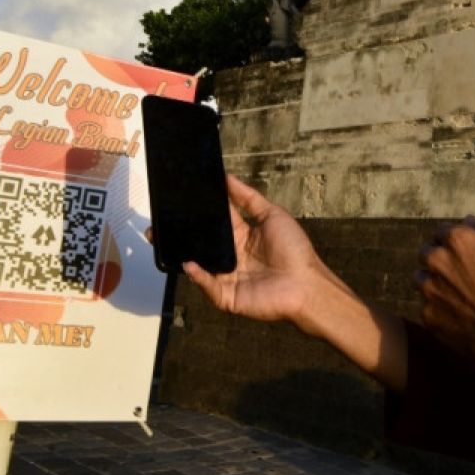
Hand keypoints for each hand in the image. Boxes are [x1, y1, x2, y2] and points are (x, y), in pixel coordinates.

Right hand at [179, 174, 337, 327]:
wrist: (306, 284)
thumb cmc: (295, 251)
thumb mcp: (273, 215)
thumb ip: (248, 198)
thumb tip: (228, 178)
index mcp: (243, 237)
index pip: (218, 222)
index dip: (203, 211)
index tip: (186, 197)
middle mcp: (233, 256)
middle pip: (205, 244)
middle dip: (187, 234)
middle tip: (168, 222)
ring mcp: (229, 277)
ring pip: (201, 265)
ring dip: (186, 255)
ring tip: (170, 242)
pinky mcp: (228, 296)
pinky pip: (208, 286)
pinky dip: (198, 277)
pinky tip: (190, 264)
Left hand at [416, 221, 474, 372]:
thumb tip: (468, 220)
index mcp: (456, 239)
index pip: (442, 231)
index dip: (454, 243)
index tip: (464, 254)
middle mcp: (436, 259)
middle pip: (426, 253)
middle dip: (438, 261)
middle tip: (458, 275)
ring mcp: (428, 288)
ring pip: (421, 280)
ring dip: (433, 284)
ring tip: (458, 296)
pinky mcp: (426, 314)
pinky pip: (428, 307)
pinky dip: (438, 310)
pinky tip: (459, 316)